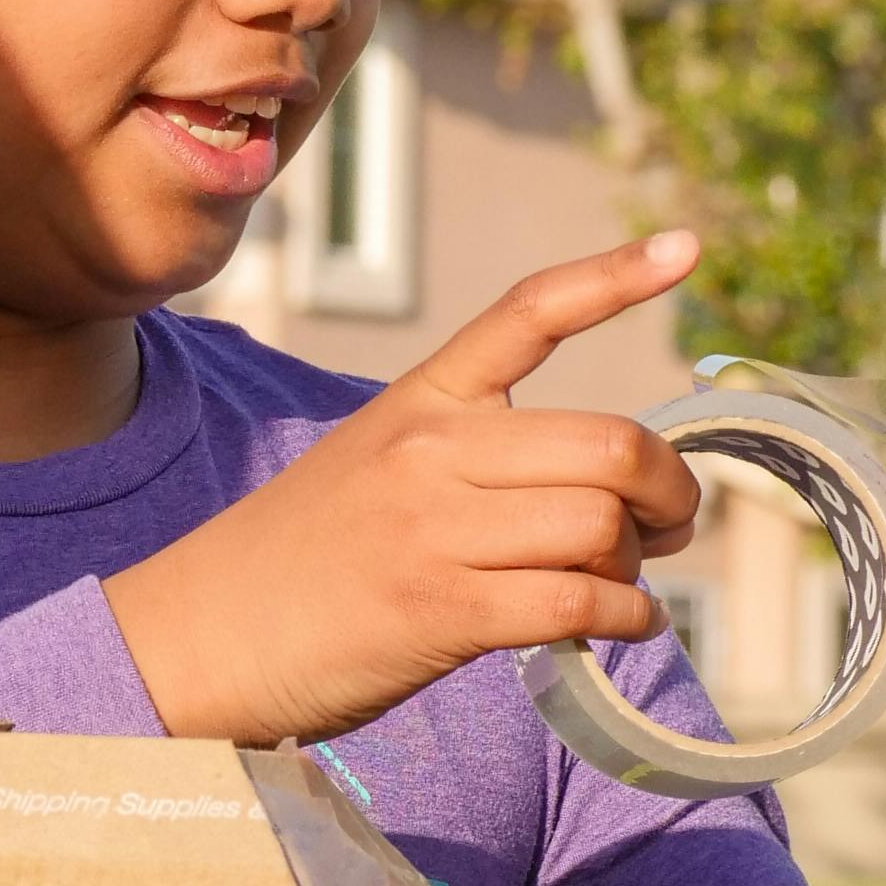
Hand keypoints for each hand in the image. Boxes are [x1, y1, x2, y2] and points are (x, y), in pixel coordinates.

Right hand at [107, 235, 703, 747]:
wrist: (198, 637)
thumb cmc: (298, 562)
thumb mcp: (374, 465)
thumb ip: (474, 459)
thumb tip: (600, 491)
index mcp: (419, 399)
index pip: (529, 312)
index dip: (617, 277)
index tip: (687, 248)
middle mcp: (432, 450)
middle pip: (610, 443)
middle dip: (668, 489)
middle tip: (671, 524)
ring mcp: (435, 530)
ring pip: (602, 525)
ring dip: (638, 563)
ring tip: (617, 583)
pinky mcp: (440, 612)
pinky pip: (577, 602)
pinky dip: (622, 619)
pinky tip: (614, 626)